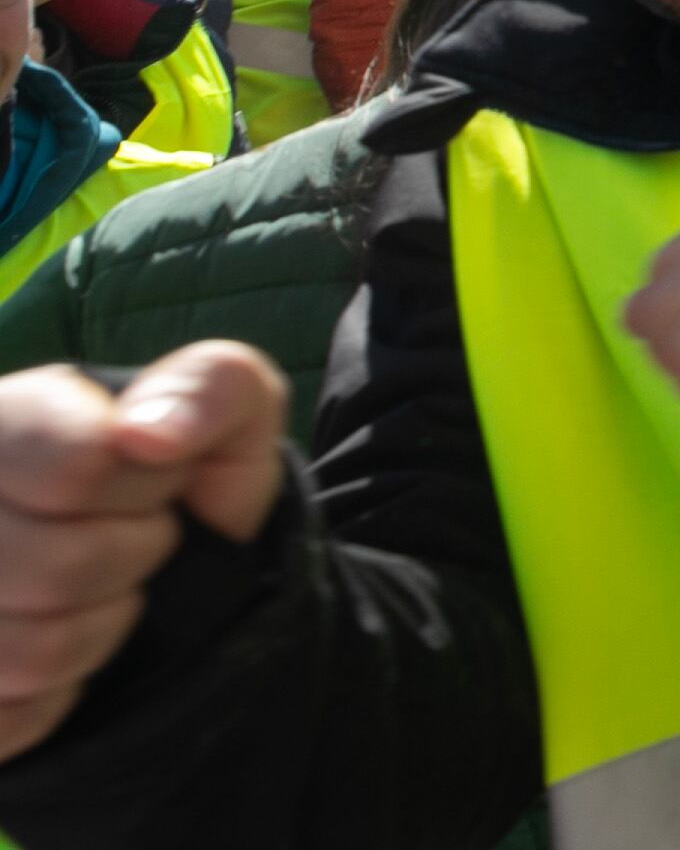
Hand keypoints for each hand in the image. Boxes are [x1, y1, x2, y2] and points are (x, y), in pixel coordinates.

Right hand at [0, 345, 285, 761]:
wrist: (160, 565)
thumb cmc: (181, 472)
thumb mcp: (228, 411)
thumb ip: (210, 387)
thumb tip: (149, 434)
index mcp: (1, 423)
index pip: (79, 468)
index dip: (145, 486)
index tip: (160, 475)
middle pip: (55, 566)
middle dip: (133, 558)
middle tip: (139, 540)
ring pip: (26, 653)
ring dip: (99, 630)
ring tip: (100, 590)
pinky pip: (8, 720)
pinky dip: (59, 695)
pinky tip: (63, 643)